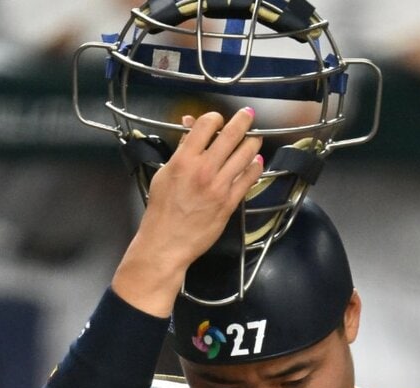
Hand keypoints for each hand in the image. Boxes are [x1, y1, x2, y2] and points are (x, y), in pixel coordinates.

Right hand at [112, 109, 264, 316]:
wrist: (167, 242)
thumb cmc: (162, 209)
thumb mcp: (165, 173)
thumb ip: (181, 150)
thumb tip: (191, 127)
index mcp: (184, 159)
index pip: (205, 125)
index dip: (215, 118)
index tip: (219, 119)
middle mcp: (204, 169)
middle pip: (230, 136)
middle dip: (243, 121)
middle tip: (249, 114)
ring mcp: (219, 186)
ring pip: (245, 155)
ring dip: (253, 143)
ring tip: (255, 139)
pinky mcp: (230, 202)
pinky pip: (248, 180)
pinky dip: (255, 168)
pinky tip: (257, 163)